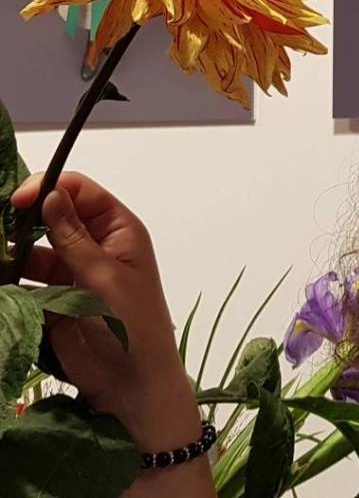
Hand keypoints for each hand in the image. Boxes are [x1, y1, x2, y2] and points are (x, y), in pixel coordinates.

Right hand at [11, 172, 198, 449]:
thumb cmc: (132, 326)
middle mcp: (94, 245)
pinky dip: (8, 279)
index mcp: (118, 230)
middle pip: (51, 217)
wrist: (131, 384)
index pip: (81, 192)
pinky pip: (24, 281)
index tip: (16, 200)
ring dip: (10, 252)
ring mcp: (71, 272)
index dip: (49, 187)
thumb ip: (74, 238)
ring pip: (33, 250)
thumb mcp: (104, 278)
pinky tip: (1, 279)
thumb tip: (52, 194)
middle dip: (22, 218)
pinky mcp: (52, 300)